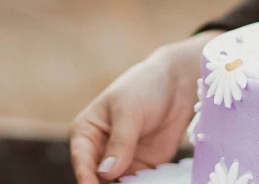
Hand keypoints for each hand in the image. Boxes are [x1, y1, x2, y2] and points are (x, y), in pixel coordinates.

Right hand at [70, 34, 214, 182]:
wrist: (177, 84)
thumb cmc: (144, 87)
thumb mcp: (129, 111)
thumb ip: (120, 142)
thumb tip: (106, 173)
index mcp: (86, 132)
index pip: (81, 161)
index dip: (86, 178)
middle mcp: (100, 152)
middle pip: (96, 180)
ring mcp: (121, 162)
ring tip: (134, 183)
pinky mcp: (142, 169)